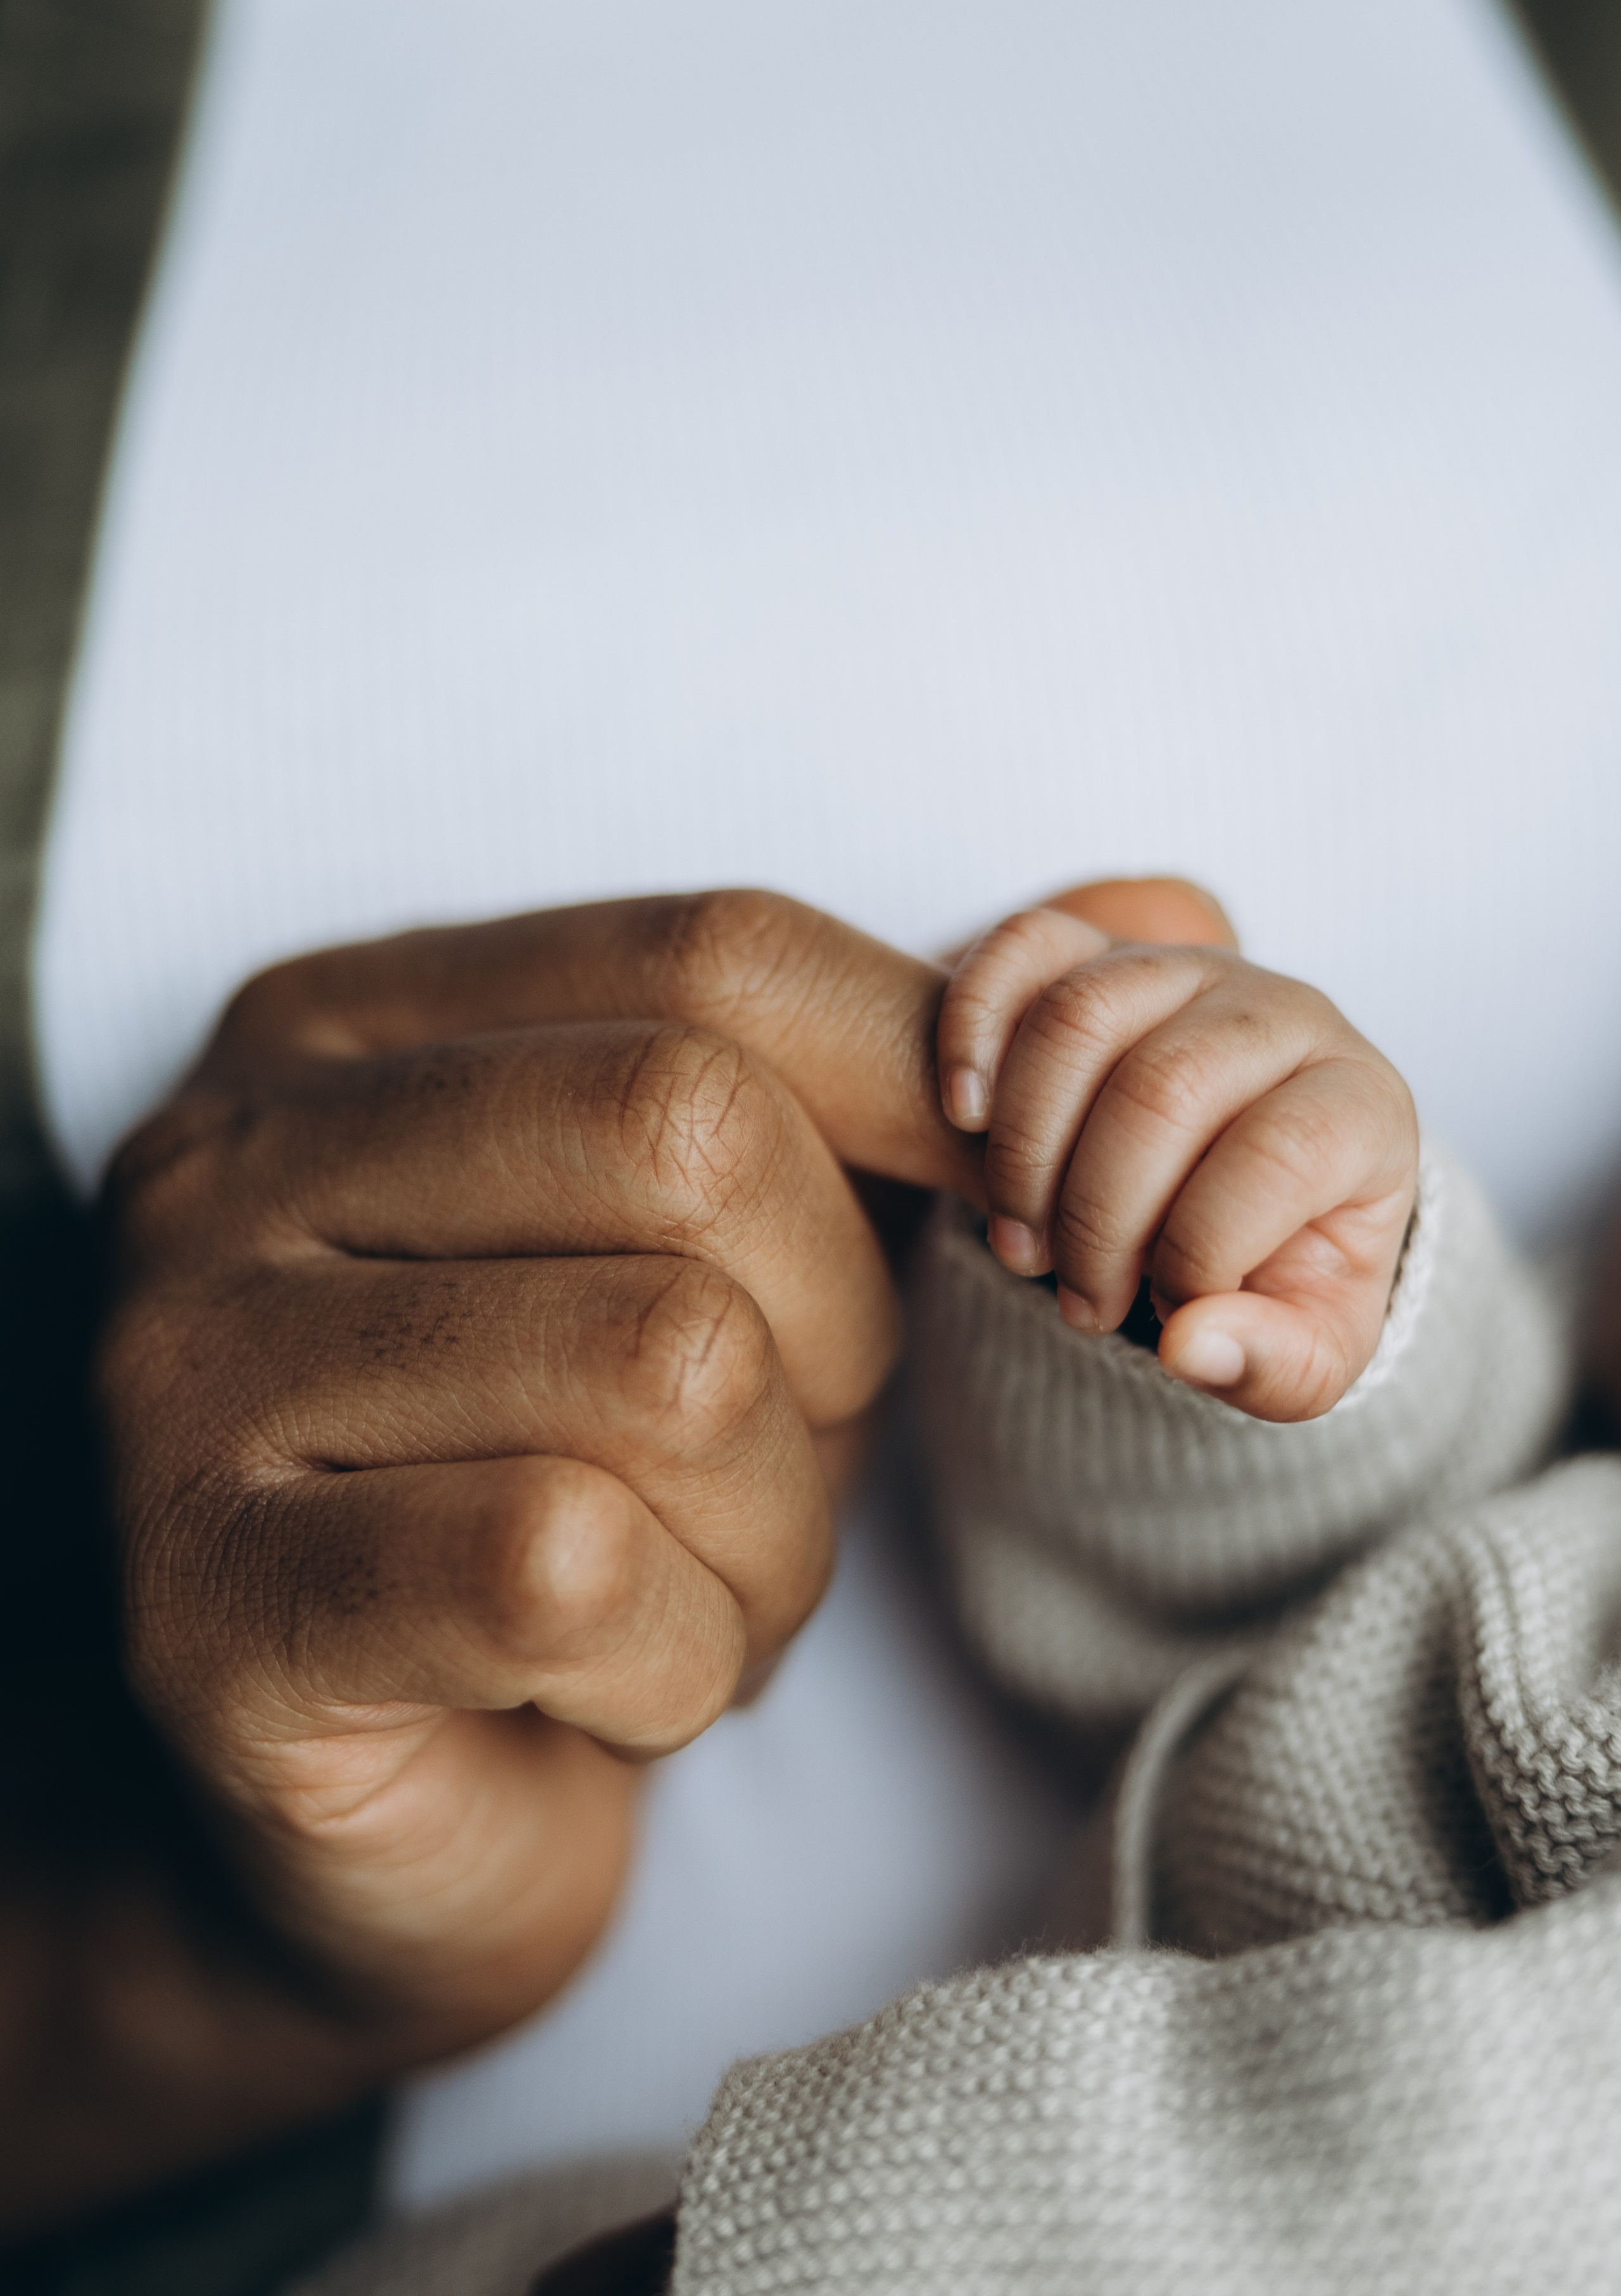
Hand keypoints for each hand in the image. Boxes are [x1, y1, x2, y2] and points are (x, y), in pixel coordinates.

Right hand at [82, 891, 975, 2202]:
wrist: (405, 1821)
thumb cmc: (596, 1485)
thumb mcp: (752, 1253)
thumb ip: (923, 1075)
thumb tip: (1171, 903)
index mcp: (352, 1027)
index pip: (710, 957)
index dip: (925, 1081)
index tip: (1018, 1213)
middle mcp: (232, 1165)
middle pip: (694, 1135)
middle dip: (840, 1335)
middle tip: (798, 1454)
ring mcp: (191, 1380)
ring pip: (663, 1365)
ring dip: (773, 1529)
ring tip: (705, 1587)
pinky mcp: (211, 1606)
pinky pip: (568, 1570)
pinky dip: (679, 1653)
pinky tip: (623, 1686)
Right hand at [936, 881, 1417, 1420]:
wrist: (1243, 1187)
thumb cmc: (1284, 1266)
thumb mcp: (1309, 1345)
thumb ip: (1275, 1361)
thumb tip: (1188, 1345)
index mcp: (1360, 1103)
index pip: (1278, 1155)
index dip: (1202, 1250)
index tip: (1173, 1312)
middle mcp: (1281, 1011)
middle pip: (1164, 1089)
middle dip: (1098, 1219)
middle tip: (1081, 1298)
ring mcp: (1184, 967)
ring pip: (1082, 1018)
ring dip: (1026, 1152)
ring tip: (1023, 1246)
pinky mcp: (1100, 950)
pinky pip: (1024, 947)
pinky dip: (975, 1026)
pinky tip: (967, 1117)